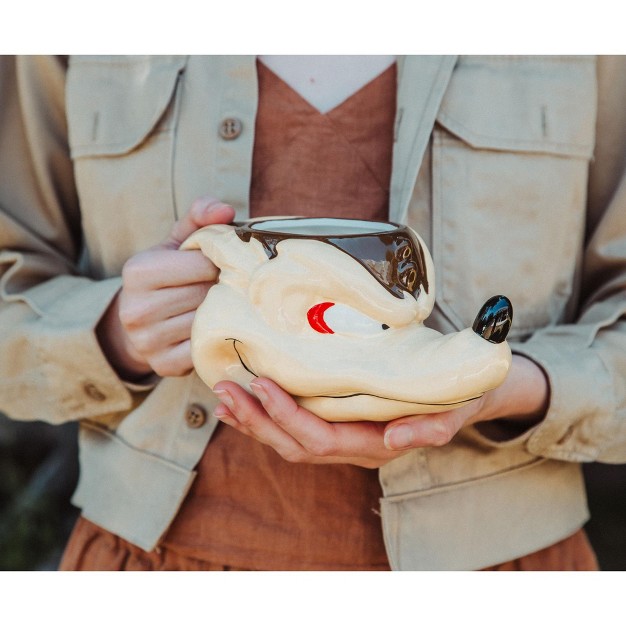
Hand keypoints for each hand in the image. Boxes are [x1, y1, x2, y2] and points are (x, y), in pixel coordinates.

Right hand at [96, 196, 234, 379]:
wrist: (138, 323)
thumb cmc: (166, 276)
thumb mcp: (176, 243)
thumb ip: (200, 219)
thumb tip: (225, 210)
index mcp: (137, 271)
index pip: (203, 264)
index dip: (217, 263)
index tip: (215, 266)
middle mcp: (136, 309)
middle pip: (207, 294)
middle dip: (220, 288)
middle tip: (220, 287)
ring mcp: (148, 341)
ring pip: (208, 321)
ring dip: (220, 313)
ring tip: (216, 306)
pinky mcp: (164, 365)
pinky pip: (205, 348)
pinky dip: (214, 338)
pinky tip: (212, 328)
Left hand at [211, 355, 548, 467]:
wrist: (463, 396)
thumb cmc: (457, 397)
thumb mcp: (455, 409)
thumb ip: (431, 427)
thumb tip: (397, 437)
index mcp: (376, 444)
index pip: (321, 439)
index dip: (288, 416)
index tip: (262, 384)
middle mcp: (353, 448)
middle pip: (294, 445)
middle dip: (257, 421)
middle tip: (224, 392)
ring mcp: (343, 439)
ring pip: (288, 441)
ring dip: (253, 421)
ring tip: (222, 400)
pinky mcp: (337, 424)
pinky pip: (294, 428)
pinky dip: (265, 417)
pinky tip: (243, 403)